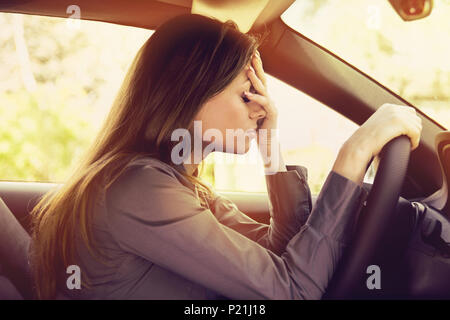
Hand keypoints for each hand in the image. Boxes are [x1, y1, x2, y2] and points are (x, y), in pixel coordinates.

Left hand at [244, 51, 284, 171]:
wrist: (267, 145)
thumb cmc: (254, 130)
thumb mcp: (245, 114)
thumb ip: (241, 104)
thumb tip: (228, 97)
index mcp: (261, 97)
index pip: (258, 78)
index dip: (254, 66)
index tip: (249, 53)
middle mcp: (267, 99)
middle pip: (263, 79)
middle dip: (258, 66)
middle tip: (253, 53)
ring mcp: (271, 106)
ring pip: (263, 89)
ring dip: (255, 79)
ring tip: (248, 70)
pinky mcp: (272, 114)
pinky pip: (264, 104)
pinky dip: (255, 98)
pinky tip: (247, 94)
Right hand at [333, 103, 421, 184]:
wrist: (360, 145)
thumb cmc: (366, 141)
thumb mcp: (376, 127)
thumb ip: (385, 124)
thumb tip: (393, 130)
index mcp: (387, 107)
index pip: (409, 112)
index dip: (410, 125)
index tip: (406, 135)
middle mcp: (393, 108)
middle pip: (415, 117)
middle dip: (414, 129)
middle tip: (409, 140)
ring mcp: (397, 114)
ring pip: (417, 126)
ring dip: (415, 136)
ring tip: (409, 144)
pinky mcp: (400, 123)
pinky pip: (416, 132)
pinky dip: (415, 141)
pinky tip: (411, 146)